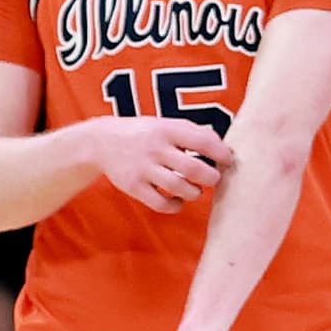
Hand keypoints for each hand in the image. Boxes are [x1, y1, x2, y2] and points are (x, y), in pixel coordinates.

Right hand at [88, 114, 230, 214]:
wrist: (101, 142)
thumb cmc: (145, 134)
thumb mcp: (166, 125)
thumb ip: (193, 133)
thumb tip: (224, 147)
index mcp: (167, 129)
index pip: (203, 141)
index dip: (221, 153)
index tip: (228, 160)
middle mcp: (155, 148)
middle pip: (194, 169)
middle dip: (212, 177)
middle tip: (213, 178)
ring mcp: (142, 168)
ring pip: (179, 188)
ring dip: (195, 193)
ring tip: (195, 190)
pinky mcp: (133, 186)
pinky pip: (161, 204)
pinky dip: (175, 206)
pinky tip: (178, 200)